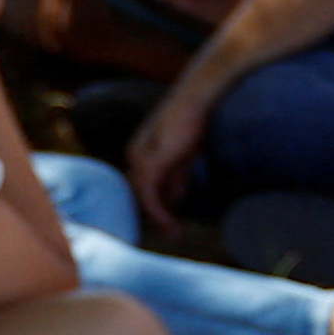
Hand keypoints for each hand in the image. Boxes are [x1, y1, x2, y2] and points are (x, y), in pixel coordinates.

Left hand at [127, 79, 214, 222]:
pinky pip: (150, 192)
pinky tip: (169, 221)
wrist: (198, 100)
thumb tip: (175, 196)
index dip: (157, 207)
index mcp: (140, 153)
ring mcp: (141, 158)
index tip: (169, 224)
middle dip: (158, 217)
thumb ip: (177, 175)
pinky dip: (159, 209)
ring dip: (159, 218)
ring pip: (145, 196)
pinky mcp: (151, 160)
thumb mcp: (183, 155)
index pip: (145, 187)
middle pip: (143, 194)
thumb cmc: (193, 122)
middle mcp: (135, 155)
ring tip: (175, 233)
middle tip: (173, 234)